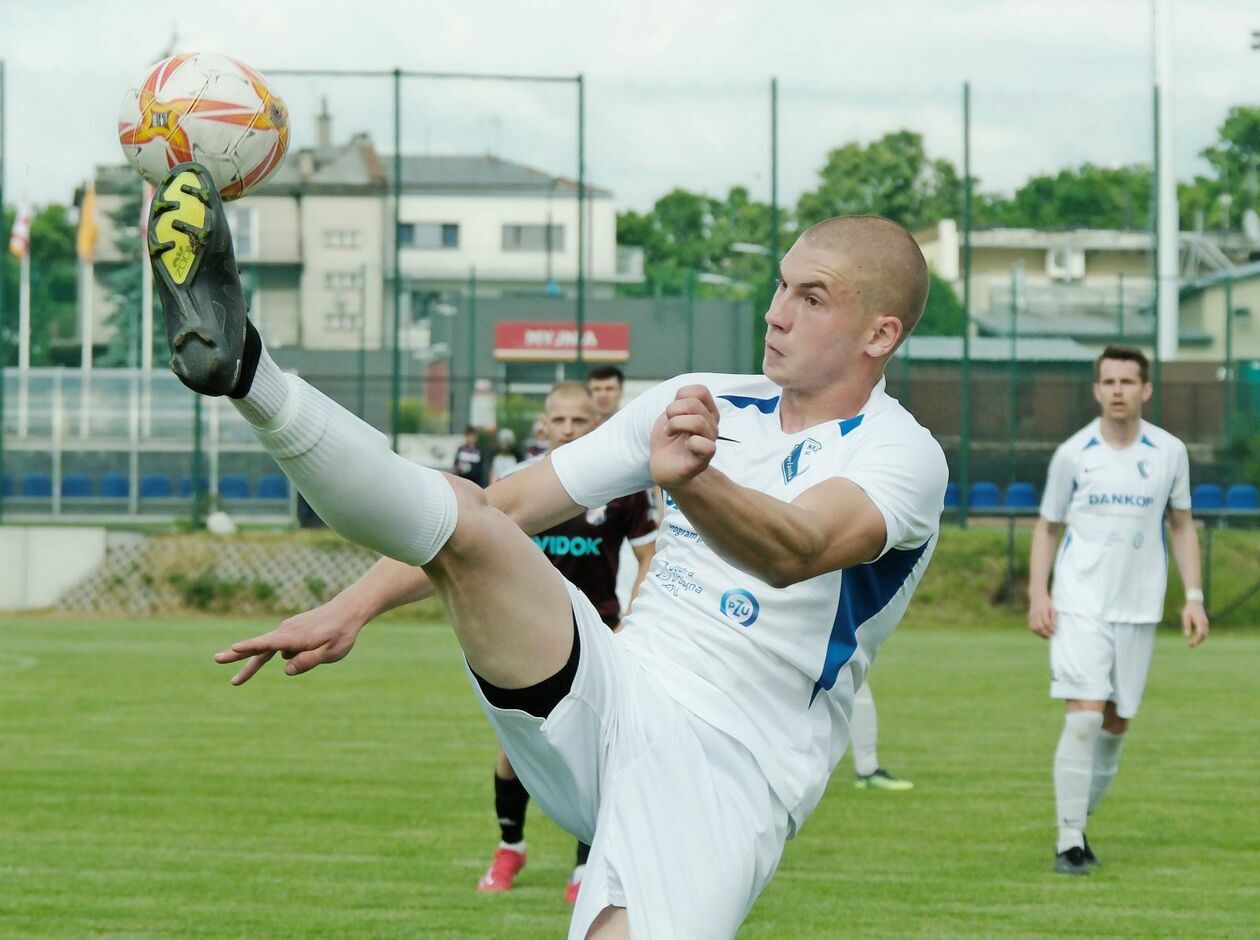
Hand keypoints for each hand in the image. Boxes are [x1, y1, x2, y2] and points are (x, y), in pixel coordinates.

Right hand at [214, 595, 366, 684]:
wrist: (348, 611)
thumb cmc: (341, 634)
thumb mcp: (331, 653)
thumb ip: (308, 661)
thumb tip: (285, 670)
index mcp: (296, 638)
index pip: (269, 644)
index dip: (251, 647)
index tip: (234, 649)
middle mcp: (287, 632)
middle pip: (259, 647)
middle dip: (237, 654)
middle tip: (216, 659)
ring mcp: (287, 630)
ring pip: (270, 650)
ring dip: (256, 663)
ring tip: (237, 681)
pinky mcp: (291, 631)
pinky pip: (284, 647)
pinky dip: (288, 654)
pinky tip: (311, 650)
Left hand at [650, 385, 718, 487]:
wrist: (663, 467)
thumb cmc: (669, 440)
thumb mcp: (671, 414)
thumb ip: (681, 402)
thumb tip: (685, 394)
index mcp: (706, 413)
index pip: (701, 390)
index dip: (682, 395)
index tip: (673, 410)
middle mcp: (711, 426)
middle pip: (694, 403)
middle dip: (672, 410)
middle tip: (668, 424)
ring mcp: (709, 443)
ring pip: (698, 422)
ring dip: (675, 425)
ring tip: (669, 433)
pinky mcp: (703, 461)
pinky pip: (706, 446)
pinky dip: (691, 444)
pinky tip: (684, 447)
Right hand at [1028, 591, 1055, 638]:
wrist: (1037, 595)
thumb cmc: (1047, 602)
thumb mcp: (1052, 608)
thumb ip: (1053, 617)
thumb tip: (1054, 627)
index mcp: (1043, 611)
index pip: (1047, 623)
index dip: (1051, 629)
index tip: (1055, 631)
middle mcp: (1037, 614)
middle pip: (1040, 627)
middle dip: (1046, 633)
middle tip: (1051, 636)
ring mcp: (1032, 616)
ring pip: (1035, 628)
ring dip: (1040, 634)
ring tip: (1046, 636)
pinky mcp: (1029, 617)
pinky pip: (1031, 626)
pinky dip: (1035, 631)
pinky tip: (1040, 633)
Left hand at [1181, 600, 1208, 647]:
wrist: (1195, 602)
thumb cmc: (1189, 609)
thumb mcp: (1185, 616)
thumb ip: (1186, 625)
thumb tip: (1187, 635)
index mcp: (1200, 621)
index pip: (1200, 634)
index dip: (1196, 640)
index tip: (1191, 644)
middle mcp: (1205, 623)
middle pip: (1204, 635)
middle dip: (1198, 641)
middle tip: (1190, 645)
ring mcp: (1206, 623)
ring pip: (1205, 634)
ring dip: (1199, 640)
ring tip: (1191, 644)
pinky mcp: (1205, 623)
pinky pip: (1204, 632)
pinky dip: (1200, 636)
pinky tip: (1194, 639)